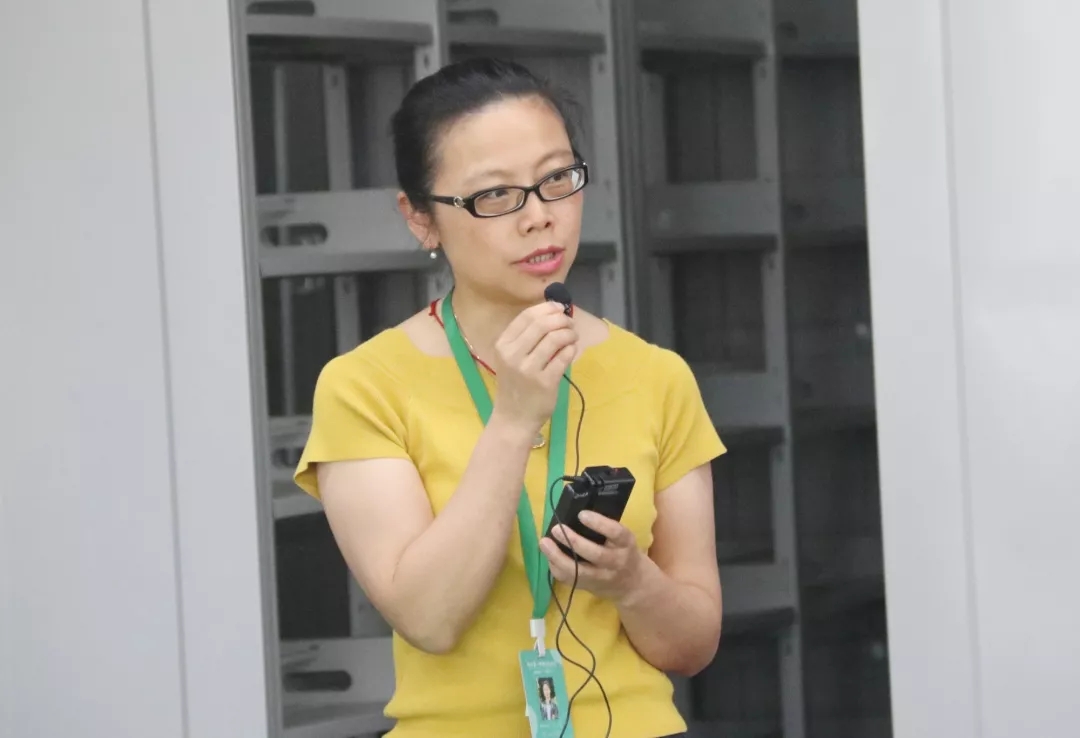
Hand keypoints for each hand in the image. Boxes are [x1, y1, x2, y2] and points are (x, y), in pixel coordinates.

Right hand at [490, 301, 577, 430]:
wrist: (513, 419)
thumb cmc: (515, 386)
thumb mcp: (510, 358)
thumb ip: (526, 338)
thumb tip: (553, 314)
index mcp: (503, 345)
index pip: (526, 316)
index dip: (547, 308)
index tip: (559, 309)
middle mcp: (513, 354)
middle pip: (542, 324)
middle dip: (561, 319)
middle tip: (570, 324)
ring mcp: (528, 369)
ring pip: (555, 338)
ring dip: (569, 333)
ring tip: (573, 337)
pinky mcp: (545, 382)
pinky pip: (564, 356)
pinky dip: (572, 349)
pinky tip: (572, 350)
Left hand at [539, 511, 643, 602]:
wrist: (632, 584)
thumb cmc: (623, 551)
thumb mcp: (623, 538)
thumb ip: (607, 528)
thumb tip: (577, 509)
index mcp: (626, 544)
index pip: (616, 532)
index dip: (599, 523)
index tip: (581, 514)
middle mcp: (615, 562)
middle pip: (595, 554)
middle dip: (573, 541)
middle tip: (556, 529)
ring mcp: (601, 577)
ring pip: (578, 571)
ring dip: (558, 557)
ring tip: (544, 543)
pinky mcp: (589, 586)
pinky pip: (570, 579)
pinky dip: (556, 568)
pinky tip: (549, 556)